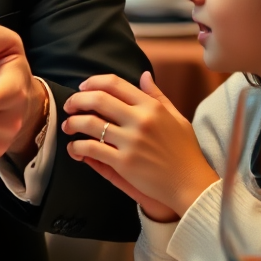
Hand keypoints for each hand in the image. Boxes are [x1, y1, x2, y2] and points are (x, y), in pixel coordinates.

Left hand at [62, 71, 218, 221]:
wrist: (192, 185)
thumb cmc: (185, 152)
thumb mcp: (176, 118)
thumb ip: (157, 96)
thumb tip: (144, 75)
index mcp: (152, 107)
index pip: (114, 83)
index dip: (93, 82)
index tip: (83, 88)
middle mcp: (140, 120)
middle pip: (97, 99)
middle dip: (76, 100)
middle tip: (69, 106)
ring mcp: (131, 142)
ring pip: (89, 123)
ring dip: (72, 123)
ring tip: (68, 126)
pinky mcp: (124, 163)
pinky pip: (91, 149)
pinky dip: (77, 147)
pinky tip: (75, 148)